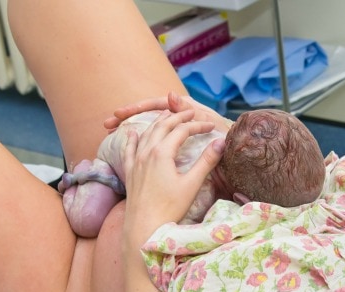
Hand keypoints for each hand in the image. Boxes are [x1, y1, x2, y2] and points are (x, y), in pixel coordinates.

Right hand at [104, 92, 232, 132]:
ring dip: (131, 124)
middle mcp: (178, 114)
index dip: (137, 108)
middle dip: (128, 115)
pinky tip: (127, 141)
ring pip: (149, 124)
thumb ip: (188, 108)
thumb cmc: (223, 135)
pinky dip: (141, 138)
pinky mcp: (175, 139)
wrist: (236, 145)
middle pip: (148, 113)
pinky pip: (154, 137)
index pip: (156, 105)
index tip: (119, 113)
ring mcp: (176, 127)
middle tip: (107, 121)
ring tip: (110, 129)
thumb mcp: (206, 122)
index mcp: (184, 108)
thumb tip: (169, 93)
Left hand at [120, 110, 223, 247]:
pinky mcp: (130, 171)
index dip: (198, 125)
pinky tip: (134, 132)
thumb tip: (221, 142)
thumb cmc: (170, 207)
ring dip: (158, 122)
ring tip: (168, 115)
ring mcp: (136, 161)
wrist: (144, 226)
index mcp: (162, 152)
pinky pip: (129, 148)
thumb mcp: (192, 184)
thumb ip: (206, 161)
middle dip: (178, 117)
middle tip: (191, 113)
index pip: (182, 130)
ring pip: (146, 133)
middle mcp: (147, 152)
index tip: (211, 126)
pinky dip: (133, 138)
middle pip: (163, 126)